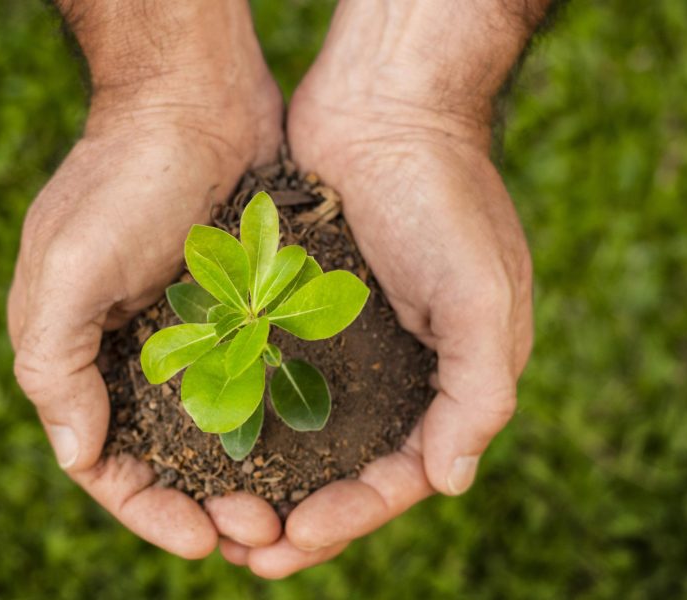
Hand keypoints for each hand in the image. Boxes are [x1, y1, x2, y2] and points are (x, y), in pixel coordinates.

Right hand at [8, 1, 285, 558]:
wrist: (194, 100)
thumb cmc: (122, 179)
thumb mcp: (66, 269)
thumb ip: (54, 363)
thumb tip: (76, 455)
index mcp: (81, 355)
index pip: (108, 461)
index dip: (150, 510)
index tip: (201, 542)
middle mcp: (135, 355)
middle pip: (169, 459)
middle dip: (208, 505)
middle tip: (261, 533)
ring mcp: (192, 335)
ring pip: (221, 433)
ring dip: (250, 477)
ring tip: (291, 510)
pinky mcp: (242, 311)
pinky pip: (258, 384)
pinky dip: (277, 423)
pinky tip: (312, 450)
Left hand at [225, 0, 540, 576]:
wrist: (386, 108)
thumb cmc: (444, 198)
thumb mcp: (484, 297)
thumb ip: (479, 391)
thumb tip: (449, 483)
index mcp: (449, 383)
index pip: (402, 476)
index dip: (352, 517)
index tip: (293, 537)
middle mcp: (397, 375)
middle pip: (346, 473)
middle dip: (300, 519)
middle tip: (245, 552)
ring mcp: (345, 346)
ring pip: (301, 438)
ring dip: (264, 481)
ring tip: (213, 516)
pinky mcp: (298, 315)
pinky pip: (270, 381)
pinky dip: (244, 417)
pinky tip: (201, 442)